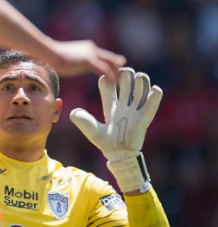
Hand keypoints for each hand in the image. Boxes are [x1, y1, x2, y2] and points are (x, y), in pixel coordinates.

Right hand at [46, 40, 125, 83]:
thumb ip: (74, 61)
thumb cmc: (52, 57)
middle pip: (112, 58)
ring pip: (111, 64)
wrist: (49, 53)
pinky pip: (105, 70)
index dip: (112, 64)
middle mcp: (92, 49)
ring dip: (116, 75)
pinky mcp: (90, 60)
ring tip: (120, 84)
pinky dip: (110, 78)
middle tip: (122, 80)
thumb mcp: (68, 58)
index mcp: (87, 47)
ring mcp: (92, 54)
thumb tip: (68, 66)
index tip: (115, 72)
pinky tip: (112, 85)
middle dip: (118, 69)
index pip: (105, 55)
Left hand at [70, 67, 161, 192]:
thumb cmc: (105, 143)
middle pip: (126, 84)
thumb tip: (73, 112)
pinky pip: (152, 103)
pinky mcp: (144, 118)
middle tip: (124, 71)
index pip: (109, 88)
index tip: (104, 78)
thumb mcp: (91, 130)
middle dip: (126, 75)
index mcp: (110, 106)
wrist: (119, 155)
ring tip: (139, 76)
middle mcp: (123, 106)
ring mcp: (134, 111)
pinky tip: (153, 89)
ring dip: (141, 80)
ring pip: (140, 89)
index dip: (107, 81)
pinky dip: (154, 94)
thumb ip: (83, 120)